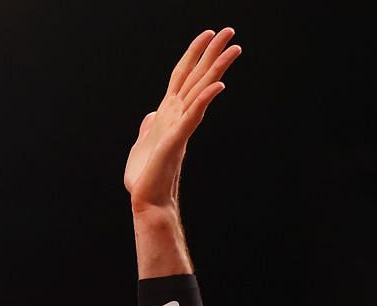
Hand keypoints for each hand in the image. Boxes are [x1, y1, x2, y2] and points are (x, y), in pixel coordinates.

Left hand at [123, 28, 240, 213]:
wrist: (147, 201)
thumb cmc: (146, 179)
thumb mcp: (142, 145)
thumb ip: (148, 127)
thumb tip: (151, 116)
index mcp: (168, 114)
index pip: (183, 76)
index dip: (194, 54)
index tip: (209, 35)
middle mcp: (177, 116)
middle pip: (197, 77)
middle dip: (213, 53)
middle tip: (231, 32)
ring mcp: (179, 127)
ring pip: (200, 91)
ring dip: (217, 69)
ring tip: (234, 49)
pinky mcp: (176, 140)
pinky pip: (192, 117)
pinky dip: (203, 101)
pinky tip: (217, 86)